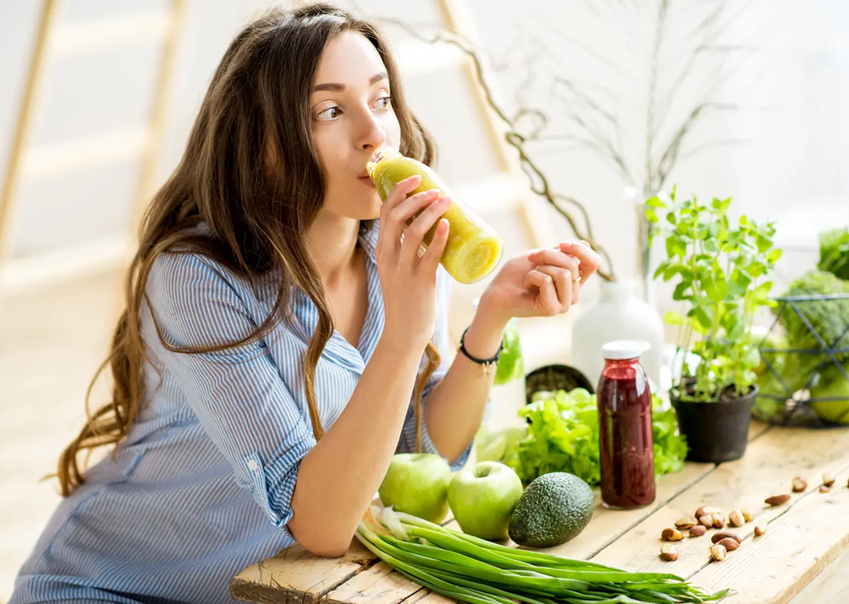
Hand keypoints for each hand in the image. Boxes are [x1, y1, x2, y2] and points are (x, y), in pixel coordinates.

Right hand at [375, 174, 449, 349]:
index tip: (415, 178)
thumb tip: (434, 227)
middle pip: (395, 217)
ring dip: (430, 212)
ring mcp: (403, 270)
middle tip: (435, 189)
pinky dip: (438, 238)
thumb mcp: (399, 269)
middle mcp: (388, 257)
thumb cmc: (407, 299)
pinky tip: (447, 225)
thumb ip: (411, 250)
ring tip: (446, 201)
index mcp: (382, 251)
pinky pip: (429, 255)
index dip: (399, 191)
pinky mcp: (419, 282)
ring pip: (412, 232)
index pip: (385, 213)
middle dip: (415, 197)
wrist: (404, 332)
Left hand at [479, 241, 600, 322]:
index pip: (593, 263)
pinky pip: (547, 280)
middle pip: (573, 264)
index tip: (561, 244)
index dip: (580, 250)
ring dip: (541, 267)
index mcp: (574, 281)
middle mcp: (572, 294)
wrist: (497, 291)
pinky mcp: (552, 309)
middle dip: (548, 255)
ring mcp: (564, 304)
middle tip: (531, 259)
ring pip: (564, 273)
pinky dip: (532, 276)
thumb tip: (586, 244)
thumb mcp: (541, 256)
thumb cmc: (517, 274)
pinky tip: (526, 285)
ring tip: (530, 276)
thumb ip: (562, 253)